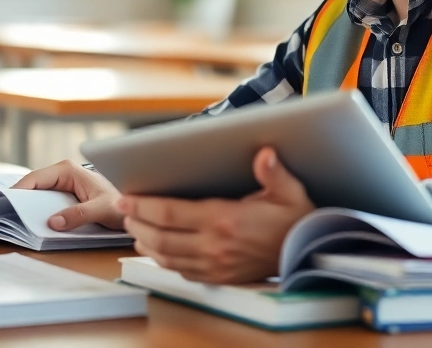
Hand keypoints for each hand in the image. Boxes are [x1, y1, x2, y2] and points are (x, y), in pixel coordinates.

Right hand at [12, 160, 123, 230]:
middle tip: (4, 215)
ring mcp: (63, 183)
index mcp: (67, 170)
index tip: (3, 204)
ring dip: (28, 206)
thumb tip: (53, 222)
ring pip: (38, 194)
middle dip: (19, 199)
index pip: (34, 179)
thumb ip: (79, 215)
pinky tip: (32, 222)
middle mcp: (62, 173)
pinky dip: (38, 210)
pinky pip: (45, 201)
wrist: (134, 204)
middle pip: (33, 186)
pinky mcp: (65, 194)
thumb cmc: (120, 202)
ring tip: (13, 220)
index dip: (17, 191)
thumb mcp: (101, 210)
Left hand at [117, 147, 314, 284]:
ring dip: (145, 242)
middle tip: (123, 209)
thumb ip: (274, 173)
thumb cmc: (297, 219)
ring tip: (134, 226)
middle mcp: (216, 246)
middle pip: (162, 236)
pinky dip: (163, 260)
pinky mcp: (220, 277)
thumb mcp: (290, 191)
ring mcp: (216, 265)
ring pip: (167, 256)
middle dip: (137, 222)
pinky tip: (156, 249)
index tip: (126, 197)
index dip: (144, 205)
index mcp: (226, 220)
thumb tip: (265, 154)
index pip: (172, 213)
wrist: (308, 253)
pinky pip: (182, 270)